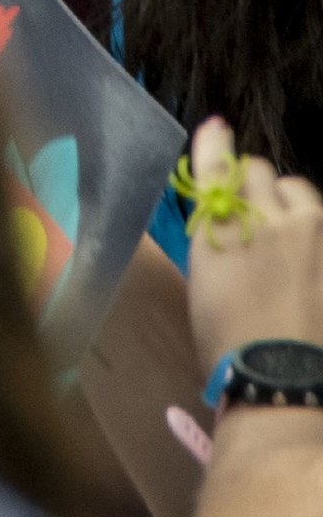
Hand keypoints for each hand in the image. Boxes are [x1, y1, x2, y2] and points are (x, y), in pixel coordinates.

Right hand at [187, 122, 322, 378]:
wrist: (282, 384)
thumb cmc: (227, 340)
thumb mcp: (206, 278)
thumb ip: (216, 229)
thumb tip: (224, 204)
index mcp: (224, 224)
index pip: (218, 163)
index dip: (216, 144)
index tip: (217, 131)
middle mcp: (270, 216)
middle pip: (261, 171)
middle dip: (255, 187)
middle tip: (254, 220)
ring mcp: (312, 235)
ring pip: (299, 192)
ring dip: (290, 206)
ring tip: (290, 244)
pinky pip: (320, 225)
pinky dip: (314, 237)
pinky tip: (308, 269)